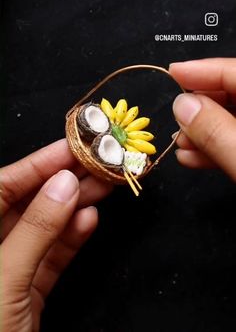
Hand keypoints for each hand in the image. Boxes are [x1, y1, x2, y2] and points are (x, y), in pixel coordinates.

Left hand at [0, 139, 111, 331]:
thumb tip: (65, 183)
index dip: (36, 164)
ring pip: (44, 228)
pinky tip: (90, 220)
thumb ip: (36, 230)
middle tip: (97, 163)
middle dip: (63, 181)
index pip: (1, 186)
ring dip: (74, 206)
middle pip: (27, 203)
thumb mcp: (5, 280)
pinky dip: (72, 238)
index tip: (70, 147)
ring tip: (103, 185)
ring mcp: (9, 268)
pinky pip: (51, 256)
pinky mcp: (28, 290)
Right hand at [169, 58, 235, 181]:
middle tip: (176, 115)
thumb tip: (183, 106)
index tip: (174, 72)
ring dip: (204, 130)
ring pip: (234, 119)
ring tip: (180, 142)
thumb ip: (216, 131)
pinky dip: (217, 148)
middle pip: (234, 93)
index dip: (203, 70)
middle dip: (201, 105)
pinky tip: (193, 157)